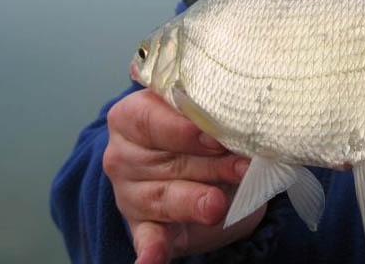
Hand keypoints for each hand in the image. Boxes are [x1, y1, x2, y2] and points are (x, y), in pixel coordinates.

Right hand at [104, 89, 264, 263]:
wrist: (200, 169)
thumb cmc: (199, 133)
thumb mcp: (204, 119)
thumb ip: (212, 119)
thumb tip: (240, 127)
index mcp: (132, 115)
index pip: (149, 119)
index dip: (184, 129)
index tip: (215, 138)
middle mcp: (123, 153)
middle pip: (162, 158)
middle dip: (206, 164)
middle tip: (241, 168)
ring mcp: (129, 191)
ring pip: (161, 196)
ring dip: (194, 201)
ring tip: (217, 205)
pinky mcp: (141, 225)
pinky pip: (146, 237)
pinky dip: (151, 249)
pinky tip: (152, 258)